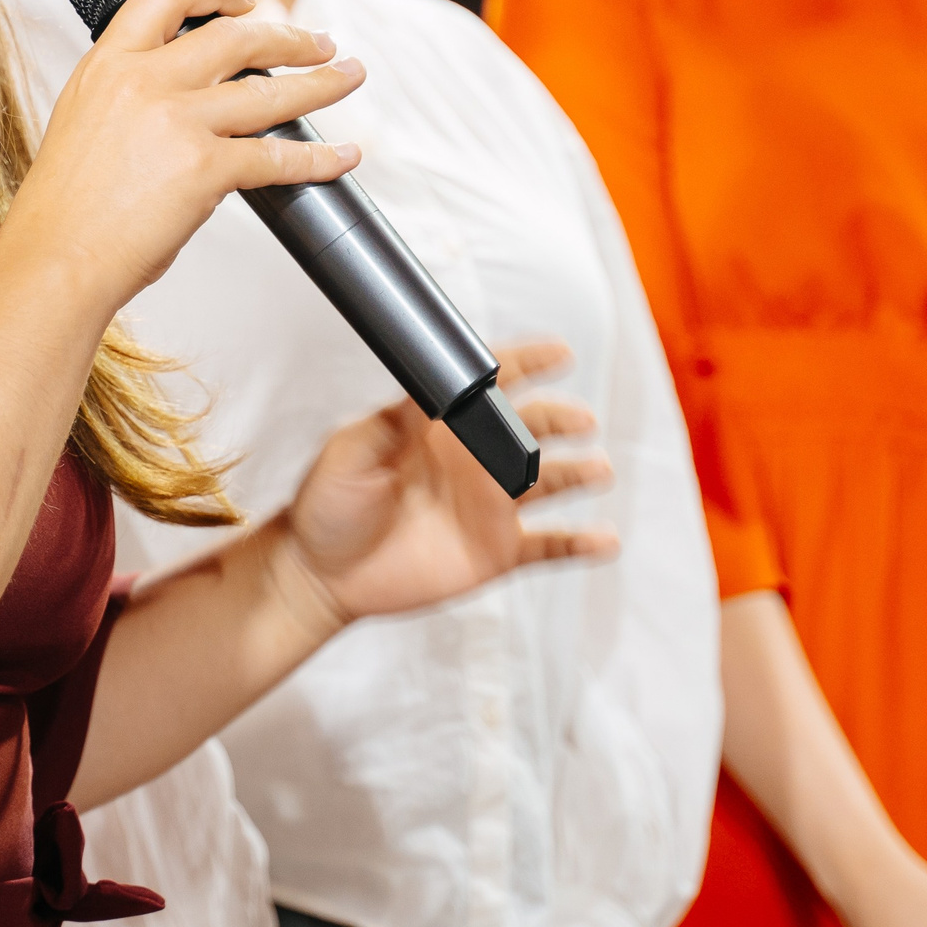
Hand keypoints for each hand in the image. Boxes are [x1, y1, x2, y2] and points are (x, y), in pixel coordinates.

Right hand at [13, 0, 362, 312]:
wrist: (54, 260)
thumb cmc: (64, 211)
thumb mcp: (82, 122)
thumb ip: (127, 96)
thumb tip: (179, 95)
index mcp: (107, 64)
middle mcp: (144, 82)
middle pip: (237, 36)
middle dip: (290, 36)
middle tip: (320, 43)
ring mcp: (177, 122)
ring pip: (270, 90)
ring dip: (321, 82)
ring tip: (349, 75)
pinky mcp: (205, 170)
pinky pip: (278, 157)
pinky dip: (320, 158)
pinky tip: (343, 156)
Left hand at [275, 340, 614, 624]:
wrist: (320, 573)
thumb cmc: (327, 505)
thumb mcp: (348, 451)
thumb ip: (389, 422)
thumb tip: (429, 389)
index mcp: (439, 429)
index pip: (489, 388)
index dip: (525, 365)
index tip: (557, 352)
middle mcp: (472, 462)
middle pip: (529, 429)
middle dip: (559, 419)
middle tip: (579, 419)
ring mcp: (489, 507)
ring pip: (549, 482)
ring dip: (578, 472)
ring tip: (597, 468)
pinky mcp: (496, 552)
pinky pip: (549, 546)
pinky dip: (581, 543)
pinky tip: (606, 538)